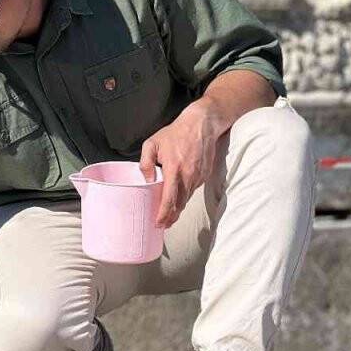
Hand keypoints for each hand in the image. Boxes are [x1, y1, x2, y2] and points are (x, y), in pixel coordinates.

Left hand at [138, 101, 224, 228]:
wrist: (202, 124)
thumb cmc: (175, 133)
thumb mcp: (152, 143)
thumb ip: (145, 163)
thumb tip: (146, 180)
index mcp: (174, 170)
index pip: (169, 199)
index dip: (164, 214)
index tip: (158, 224)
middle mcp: (188, 176)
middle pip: (179, 205)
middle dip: (171, 218)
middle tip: (161, 225)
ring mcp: (198, 177)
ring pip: (187, 199)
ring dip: (178, 209)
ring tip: (169, 217)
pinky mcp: (204, 176)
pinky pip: (192, 190)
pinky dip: (185, 197)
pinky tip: (178, 199)